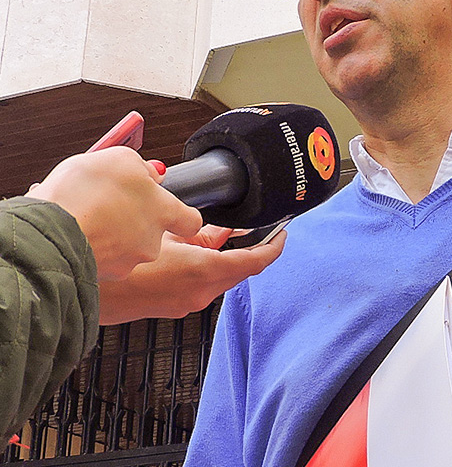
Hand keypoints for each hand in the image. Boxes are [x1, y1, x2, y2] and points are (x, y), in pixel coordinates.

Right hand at [27, 148, 202, 280]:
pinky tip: (77, 233)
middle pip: (153, 232)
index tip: (174, 209)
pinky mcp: (103, 274)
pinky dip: (93, 246)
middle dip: (136, 220)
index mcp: (164, 213)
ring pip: (126, 247)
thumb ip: (142, 168)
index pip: (191, 221)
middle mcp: (150, 242)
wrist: (48, 233)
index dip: (181, 214)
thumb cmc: (85, 195)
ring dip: (112, 234)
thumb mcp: (119, 160)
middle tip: (113, 204)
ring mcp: (126, 262)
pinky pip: (102, 258)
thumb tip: (153, 174)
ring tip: (89, 217)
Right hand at [97, 225, 285, 324]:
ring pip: (221, 277)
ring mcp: (189, 302)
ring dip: (227, 257)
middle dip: (250, 249)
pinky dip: (208, 267)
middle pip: (240, 270)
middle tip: (255, 229)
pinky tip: (196, 251)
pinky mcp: (175, 306)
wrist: (88, 292)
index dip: (274, 246)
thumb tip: (215, 226)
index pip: (255, 262)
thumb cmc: (121, 262)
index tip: (282, 233)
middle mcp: (202, 292)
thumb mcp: (164, 234)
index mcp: (204, 271)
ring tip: (223, 233)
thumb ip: (196, 231)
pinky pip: (203, 284)